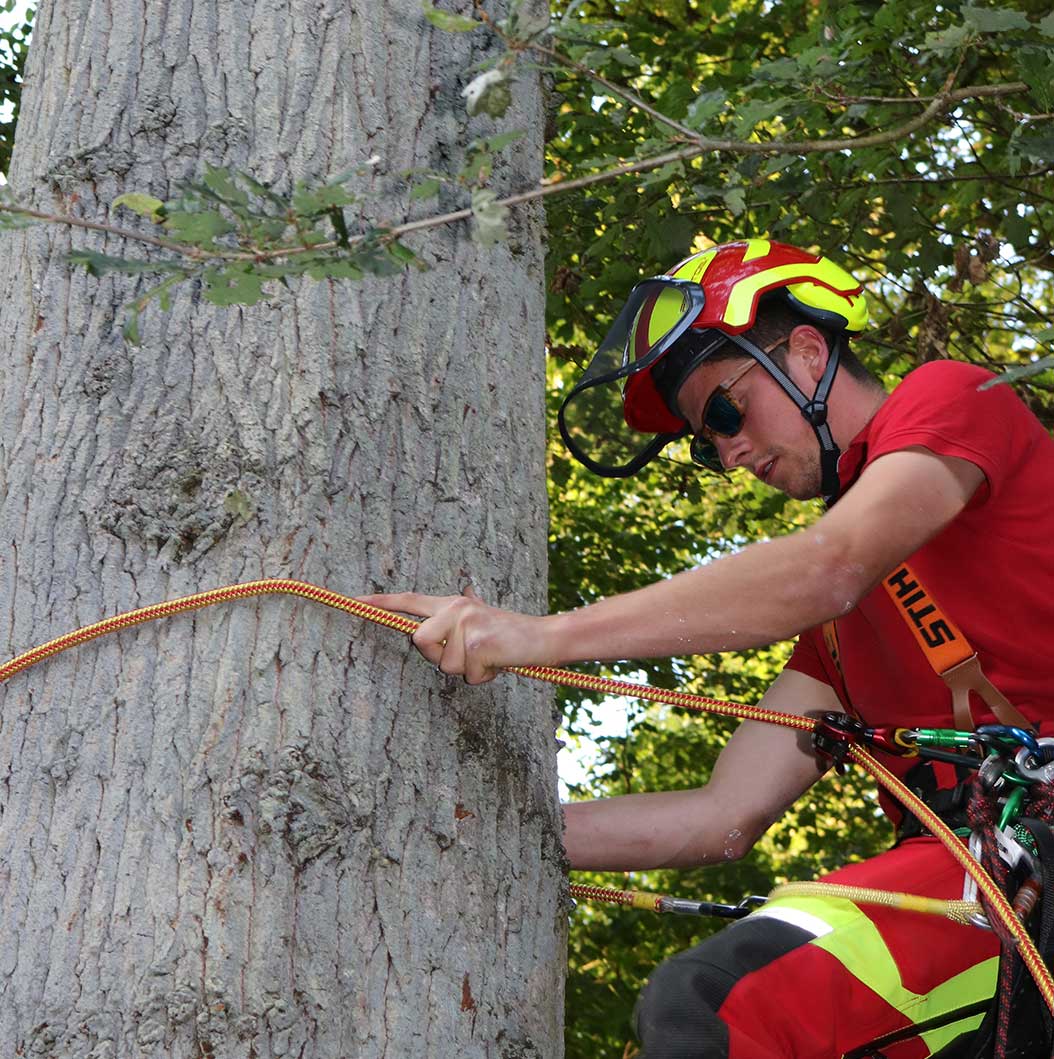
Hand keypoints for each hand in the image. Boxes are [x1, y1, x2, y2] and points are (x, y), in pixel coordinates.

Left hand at [358, 585, 551, 683]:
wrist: (544, 637)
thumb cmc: (512, 635)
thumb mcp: (484, 619)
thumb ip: (463, 616)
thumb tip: (460, 598)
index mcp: (452, 603)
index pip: (410, 600)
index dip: (382, 602)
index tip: (356, 601)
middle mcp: (455, 607)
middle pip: (420, 641)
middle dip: (440, 658)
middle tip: (470, 656)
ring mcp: (465, 623)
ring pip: (444, 663)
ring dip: (468, 670)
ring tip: (489, 657)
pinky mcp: (476, 642)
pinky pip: (467, 673)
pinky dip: (484, 676)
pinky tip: (498, 662)